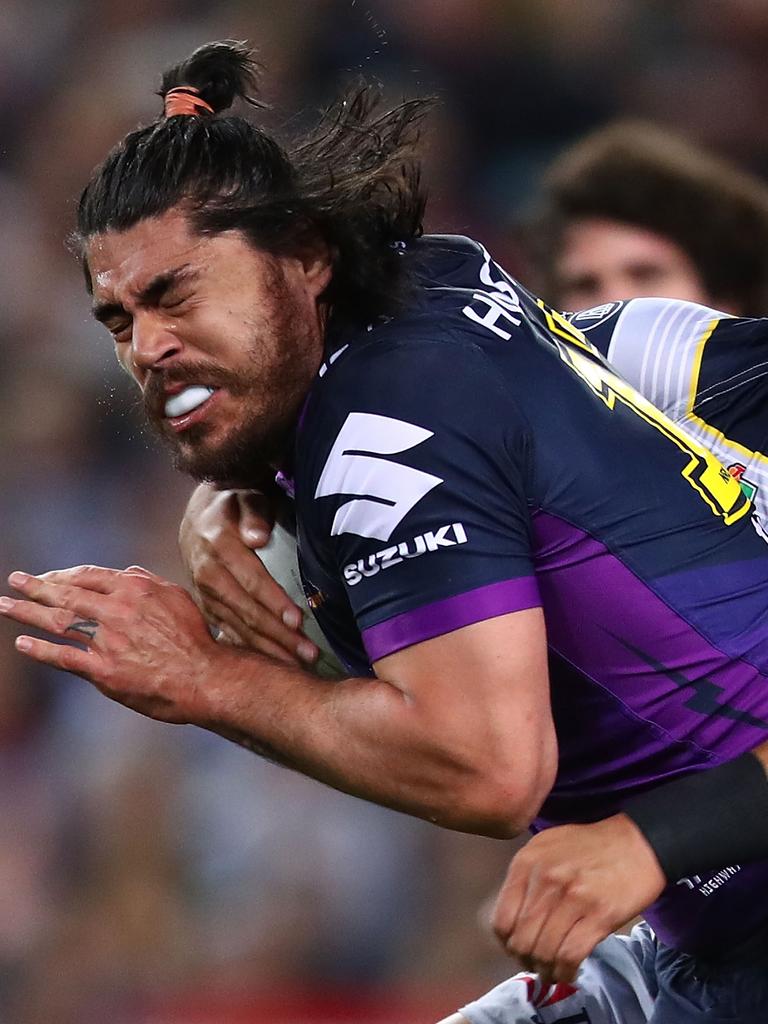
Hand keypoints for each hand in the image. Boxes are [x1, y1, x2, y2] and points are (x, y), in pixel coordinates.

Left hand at [0, 565, 230, 723]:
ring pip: (58, 621)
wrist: (203, 676)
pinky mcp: (102, 670)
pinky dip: (39, 649)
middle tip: (15, 580)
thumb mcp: (177, 597)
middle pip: (66, 594)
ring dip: (26, 611)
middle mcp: (116, 609)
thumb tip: (126, 572)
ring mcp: (106, 640)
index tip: (48, 576)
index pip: (88, 575)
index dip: (64, 575)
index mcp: (133, 589)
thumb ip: (149, 581)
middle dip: (36, 586)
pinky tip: (21, 642)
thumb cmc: (194, 637)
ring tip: (4, 605)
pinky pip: (63, 656)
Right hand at [179, 484, 316, 665]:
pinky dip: (248, 651)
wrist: (199, 516)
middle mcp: (208, 574)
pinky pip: (227, 633)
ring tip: (296, 664)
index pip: (251, 579)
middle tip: (307, 653)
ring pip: (237, 627)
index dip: (274, 601)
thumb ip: (254, 513)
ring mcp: (205, 594)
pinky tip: (268, 666)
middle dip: (278, 635)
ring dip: (267, 648)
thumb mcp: (245, 497)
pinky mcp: (207, 608)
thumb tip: (258, 536)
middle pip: (246, 610)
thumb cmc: (234, 505)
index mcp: (219, 546)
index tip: (297, 620)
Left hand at [492, 814, 665, 983]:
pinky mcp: (599, 915)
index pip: (501, 920)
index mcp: (527, 862)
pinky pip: (570, 956)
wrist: (636, 842)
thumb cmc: (589, 847)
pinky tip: (570, 971)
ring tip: (553, 972)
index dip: (507, 944)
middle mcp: (545, 879)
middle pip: (521, 941)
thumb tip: (511, 922)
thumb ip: (525, 879)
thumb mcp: (546, 848)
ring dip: (546, 970)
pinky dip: (566, 972)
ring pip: (544, 952)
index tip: (516, 951)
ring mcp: (572, 897)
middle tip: (536, 965)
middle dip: (526, 961)